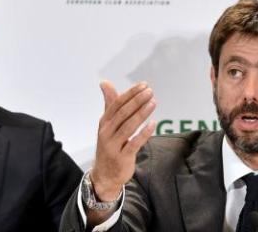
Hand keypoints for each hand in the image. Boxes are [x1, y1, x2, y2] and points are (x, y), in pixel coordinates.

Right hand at [89, 81, 155, 203]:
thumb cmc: (109, 144)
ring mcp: (113, 145)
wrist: (104, 174)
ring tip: (153, 102)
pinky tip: (153, 123)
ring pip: (128, 127)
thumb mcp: (108, 124)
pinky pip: (134, 143)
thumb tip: (104, 82)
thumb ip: (110, 103)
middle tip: (150, 91)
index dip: (130, 94)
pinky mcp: (122, 157)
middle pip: (123, 113)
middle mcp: (107, 132)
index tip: (144, 85)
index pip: (117, 104)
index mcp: (104, 122)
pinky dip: (144, 133)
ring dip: (141, 113)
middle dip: (137, 101)